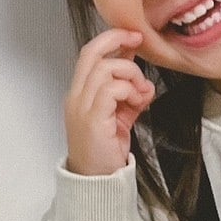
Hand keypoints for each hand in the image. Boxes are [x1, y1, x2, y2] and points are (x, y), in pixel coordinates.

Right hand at [63, 27, 156, 175]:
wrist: (97, 182)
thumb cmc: (105, 153)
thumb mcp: (120, 118)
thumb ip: (129, 96)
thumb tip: (143, 81)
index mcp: (80, 94)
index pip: (90, 55)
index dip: (111, 39)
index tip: (133, 37)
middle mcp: (76, 96)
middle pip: (92, 53)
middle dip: (117, 39)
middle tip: (138, 41)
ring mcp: (81, 107)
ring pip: (105, 69)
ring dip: (130, 74)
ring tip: (140, 93)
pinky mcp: (92, 119)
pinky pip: (110, 89)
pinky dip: (128, 91)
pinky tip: (136, 103)